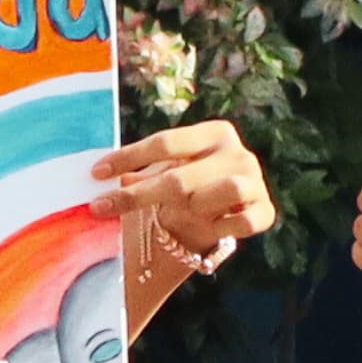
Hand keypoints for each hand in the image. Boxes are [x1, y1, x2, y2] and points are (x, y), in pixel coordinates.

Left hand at [94, 120, 275, 265]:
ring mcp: (255, 181)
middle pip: (178, 177)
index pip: (164, 141)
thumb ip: (144, 173)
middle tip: (101, 208)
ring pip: (215, 195)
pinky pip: (238, 223)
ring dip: (192, 208)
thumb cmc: (194, 189)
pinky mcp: (266, 211)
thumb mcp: (169, 174)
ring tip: (186, 213)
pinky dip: (221, 229)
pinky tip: (213, 229)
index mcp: (214, 133)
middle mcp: (237, 152)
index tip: (95, 173)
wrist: (231, 216)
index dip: (127, 157)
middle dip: (136, 196)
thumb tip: (104, 177)